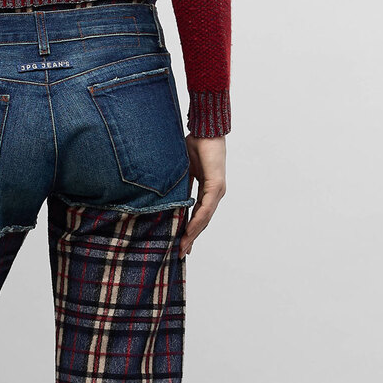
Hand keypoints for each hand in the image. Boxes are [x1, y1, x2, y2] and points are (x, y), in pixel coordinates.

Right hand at [180, 134, 226, 257]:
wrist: (205, 129)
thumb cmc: (194, 145)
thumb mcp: (182, 170)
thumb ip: (179, 185)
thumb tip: (165, 198)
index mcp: (207, 190)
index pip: (199, 215)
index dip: (190, 229)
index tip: (181, 242)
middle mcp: (215, 193)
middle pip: (203, 221)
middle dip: (191, 238)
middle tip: (181, 253)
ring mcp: (217, 190)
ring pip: (205, 218)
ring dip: (193, 233)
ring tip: (183, 246)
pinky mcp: (216, 185)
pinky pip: (206, 206)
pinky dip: (198, 219)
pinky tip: (189, 230)